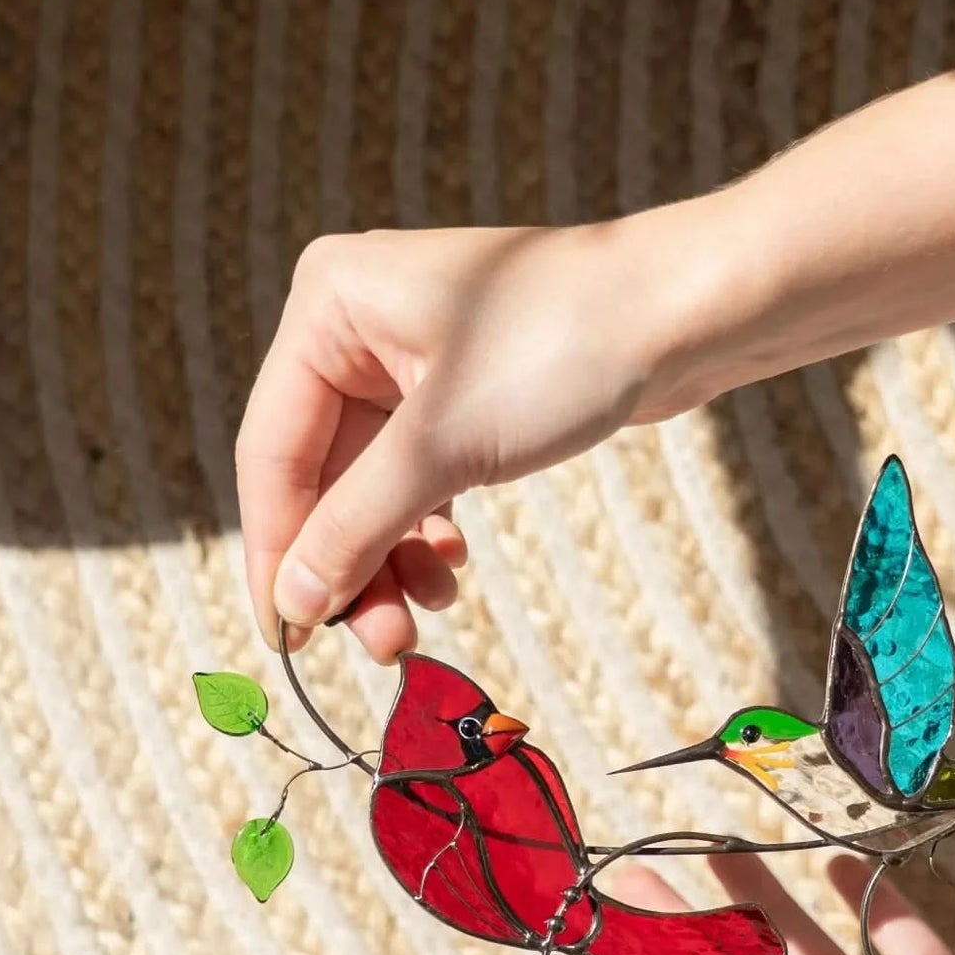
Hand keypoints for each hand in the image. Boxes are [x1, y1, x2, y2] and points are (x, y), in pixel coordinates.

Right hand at [235, 218, 691, 661]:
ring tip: (420, 623)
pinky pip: (415, 479)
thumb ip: (357, 528)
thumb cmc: (562, 349)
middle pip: (320, 478)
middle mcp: (353, 326)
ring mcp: (406, 360)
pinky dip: (425, 532)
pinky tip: (449, 571)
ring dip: (389, 561)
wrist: (682, 315)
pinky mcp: (458, 393)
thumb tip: (293, 606)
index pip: (272, 453)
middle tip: (380, 648)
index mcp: (325, 306)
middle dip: (349, 567)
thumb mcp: (444, 446)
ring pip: (369, 488)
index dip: (277, 553)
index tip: (285, 641)